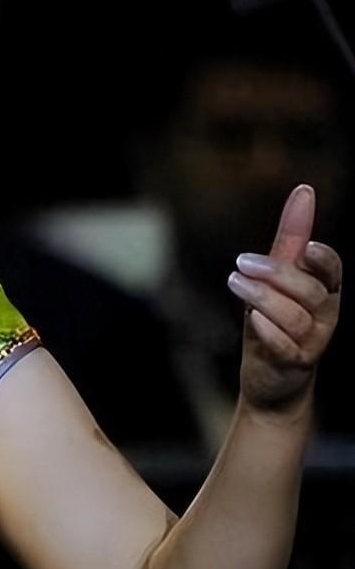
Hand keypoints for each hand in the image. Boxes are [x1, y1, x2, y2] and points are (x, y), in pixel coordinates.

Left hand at [227, 184, 342, 415]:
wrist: (272, 376)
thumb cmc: (275, 317)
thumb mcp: (278, 276)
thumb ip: (290, 239)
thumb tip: (304, 192)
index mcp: (324, 290)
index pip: (332, 271)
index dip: (323, 260)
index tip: (305, 247)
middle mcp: (324, 315)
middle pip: (311, 292)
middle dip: (278, 274)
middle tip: (242, 262)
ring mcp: (311, 342)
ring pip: (296, 318)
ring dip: (264, 298)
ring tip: (235, 283)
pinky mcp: (292, 364)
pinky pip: (286, 348)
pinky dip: (269, 332)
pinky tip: (252, 320)